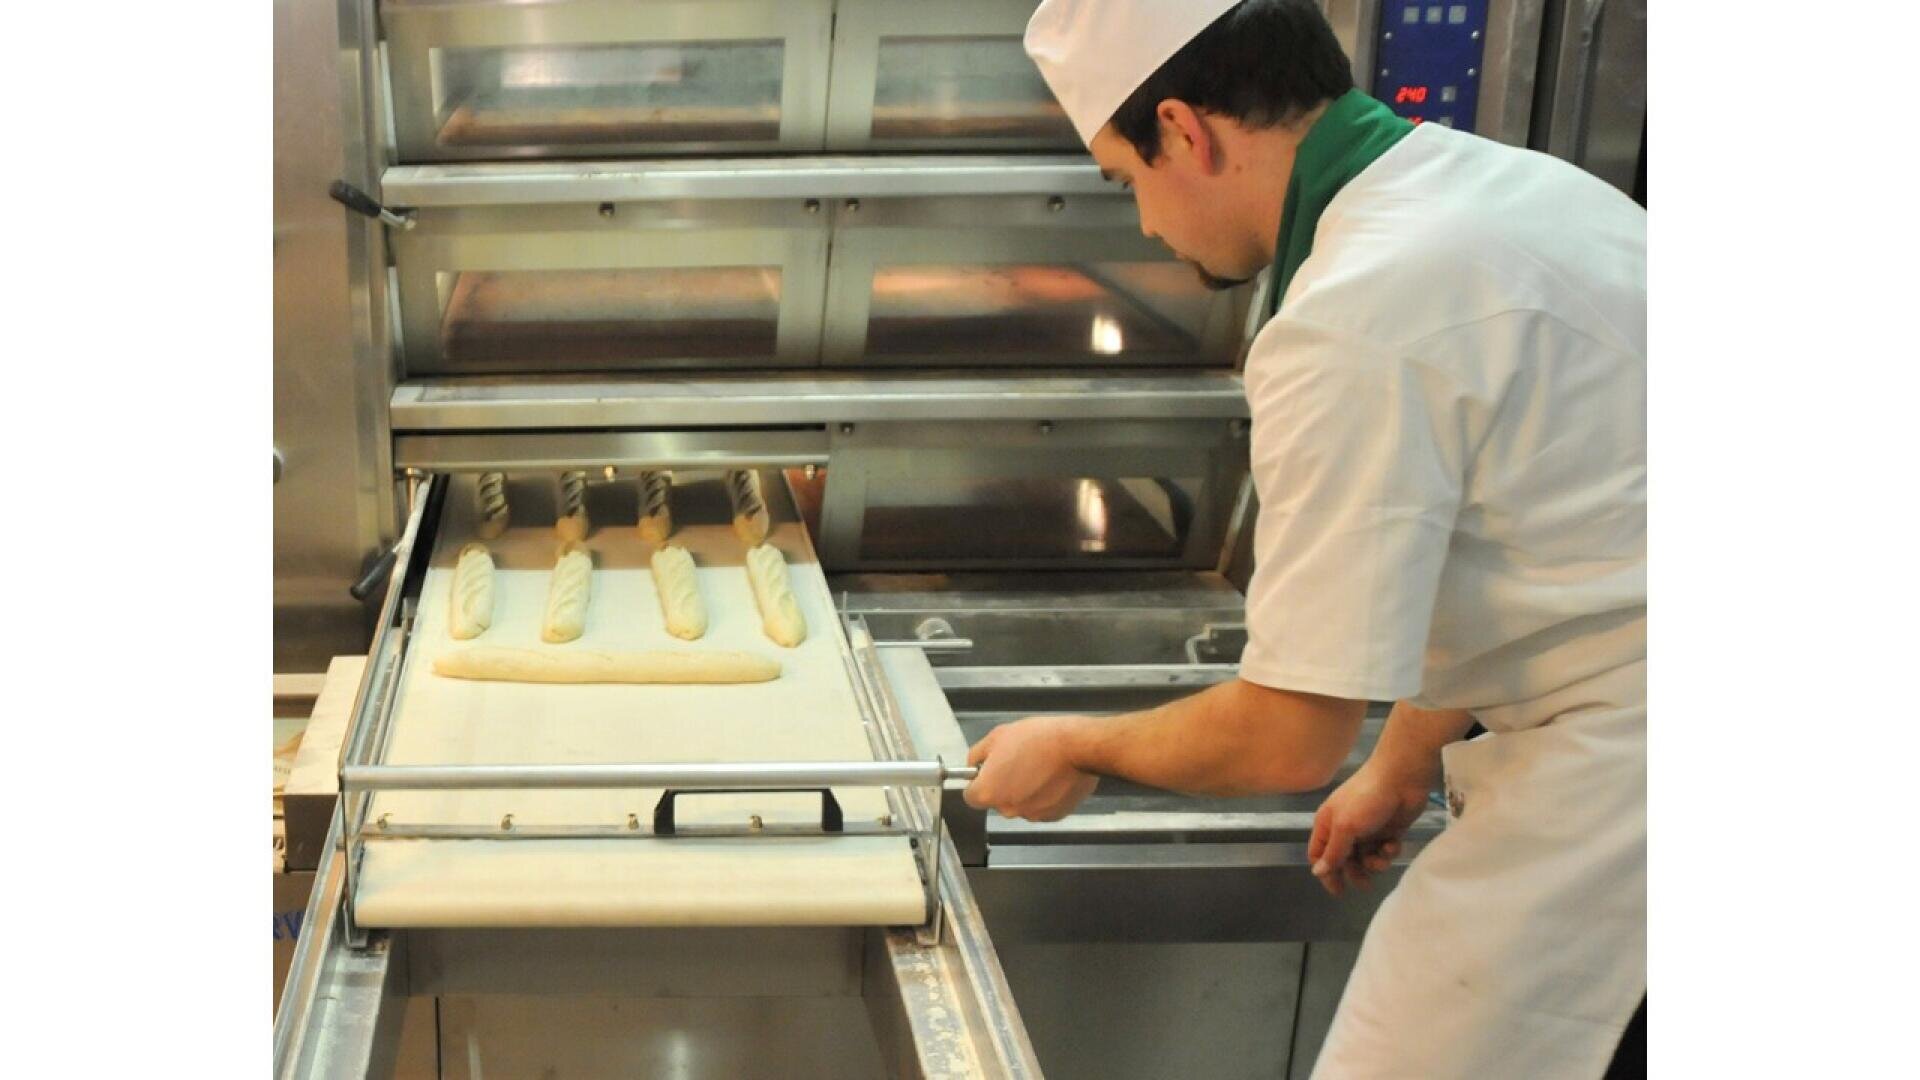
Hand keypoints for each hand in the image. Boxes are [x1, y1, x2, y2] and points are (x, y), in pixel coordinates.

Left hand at [963, 716, 1099, 821]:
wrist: (1077, 746)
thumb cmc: (1037, 739)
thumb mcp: (998, 735)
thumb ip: (978, 754)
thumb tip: (974, 764)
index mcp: (989, 792)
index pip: (971, 796)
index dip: (978, 781)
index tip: (989, 770)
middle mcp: (1008, 810)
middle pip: (998, 801)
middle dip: (1004, 785)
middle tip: (1018, 762)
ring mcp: (1032, 815)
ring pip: (1021, 804)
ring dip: (1026, 791)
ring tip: (1039, 767)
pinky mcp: (1054, 816)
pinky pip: (1042, 807)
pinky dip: (1045, 796)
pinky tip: (1053, 776)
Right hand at [1308, 759, 1430, 896]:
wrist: (1402, 778)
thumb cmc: (1367, 799)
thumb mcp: (1345, 827)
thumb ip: (1333, 852)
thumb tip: (1317, 872)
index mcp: (1328, 824)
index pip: (1319, 854)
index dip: (1326, 872)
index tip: (1338, 890)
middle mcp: (1345, 828)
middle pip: (1344, 860)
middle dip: (1355, 872)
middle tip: (1365, 884)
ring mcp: (1368, 830)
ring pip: (1366, 858)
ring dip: (1375, 863)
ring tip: (1382, 858)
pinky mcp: (1388, 831)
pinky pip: (1384, 850)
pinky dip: (1388, 851)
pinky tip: (1393, 843)